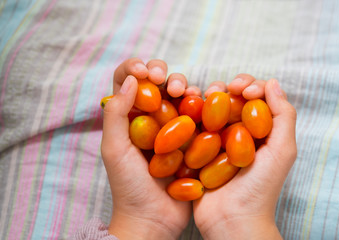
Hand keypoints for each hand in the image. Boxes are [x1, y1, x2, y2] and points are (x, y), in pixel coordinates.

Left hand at [101, 58, 198, 238]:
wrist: (154, 218)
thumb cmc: (129, 186)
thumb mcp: (114, 149)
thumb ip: (116, 114)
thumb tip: (131, 80)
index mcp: (127, 117)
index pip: (126, 80)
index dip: (135, 68)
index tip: (145, 73)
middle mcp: (149, 118)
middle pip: (155, 83)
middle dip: (162, 73)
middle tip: (164, 79)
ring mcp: (172, 127)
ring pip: (178, 94)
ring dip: (182, 84)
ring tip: (184, 91)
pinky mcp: (191, 137)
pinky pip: (196, 112)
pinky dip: (199, 102)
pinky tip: (201, 101)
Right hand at [193, 74, 296, 239]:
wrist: (232, 220)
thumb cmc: (261, 188)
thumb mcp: (282, 151)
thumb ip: (284, 115)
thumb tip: (272, 82)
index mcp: (261, 131)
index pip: (257, 98)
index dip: (250, 85)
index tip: (243, 89)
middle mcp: (239, 133)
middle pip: (232, 100)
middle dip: (227, 87)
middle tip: (221, 90)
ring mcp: (217, 141)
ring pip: (211, 109)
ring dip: (206, 97)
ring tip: (202, 97)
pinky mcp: (197, 150)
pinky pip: (193, 126)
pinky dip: (190, 113)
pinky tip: (187, 108)